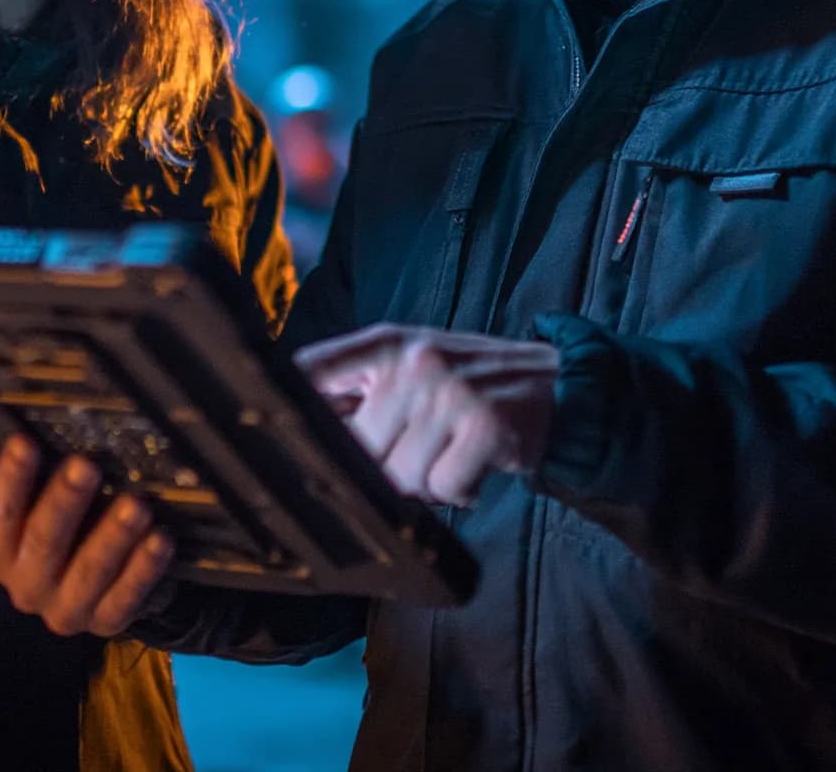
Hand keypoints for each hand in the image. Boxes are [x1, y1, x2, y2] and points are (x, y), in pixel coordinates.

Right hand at [0, 436, 175, 636]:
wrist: (98, 585)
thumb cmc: (63, 526)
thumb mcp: (31, 502)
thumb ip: (8, 476)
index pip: (0, 511)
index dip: (12, 477)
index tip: (24, 443)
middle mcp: (24, 586)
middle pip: (43, 540)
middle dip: (65, 501)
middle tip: (86, 467)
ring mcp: (65, 610)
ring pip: (89, 570)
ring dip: (112, 535)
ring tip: (136, 505)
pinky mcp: (105, 623)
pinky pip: (126, 597)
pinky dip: (144, 569)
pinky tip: (160, 541)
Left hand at [295, 324, 558, 506]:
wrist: (559, 384)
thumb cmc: (473, 383)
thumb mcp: (412, 365)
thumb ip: (357, 389)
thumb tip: (293, 432)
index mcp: (385, 343)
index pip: (310, 372)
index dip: (286, 410)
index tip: (275, 440)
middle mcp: (414, 361)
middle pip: (356, 447)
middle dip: (383, 466)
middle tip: (420, 450)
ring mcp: (450, 391)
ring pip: (399, 476)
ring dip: (425, 483)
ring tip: (451, 454)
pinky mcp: (484, 425)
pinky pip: (443, 488)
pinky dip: (459, 491)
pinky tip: (474, 466)